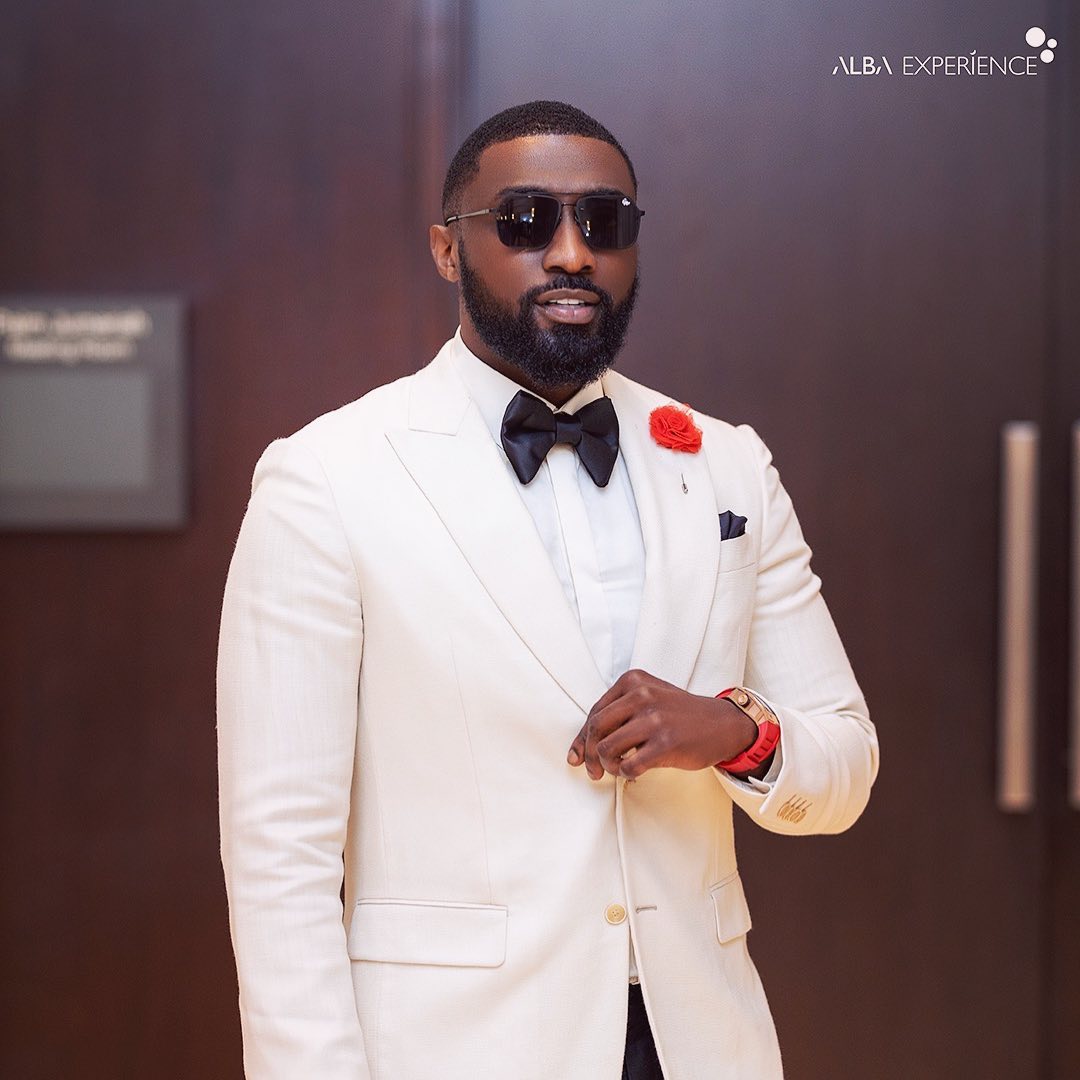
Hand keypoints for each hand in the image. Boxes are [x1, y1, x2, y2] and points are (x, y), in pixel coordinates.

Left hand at [566, 669, 757, 780]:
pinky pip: (629, 766)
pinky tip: (636, 771)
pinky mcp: (666, 743)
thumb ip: (617, 714)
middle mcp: (641, 696)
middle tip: (594, 771)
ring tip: (619, 769)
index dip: (581, 739)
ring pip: (607, 749)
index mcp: (633, 681)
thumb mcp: (649, 698)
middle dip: (589, 755)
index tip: (576, 757)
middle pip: (595, 729)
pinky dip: (627, 773)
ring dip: (608, 766)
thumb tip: (580, 749)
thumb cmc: (680, 714)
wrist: (722, 724)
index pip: (595, 712)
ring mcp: (654, 719)